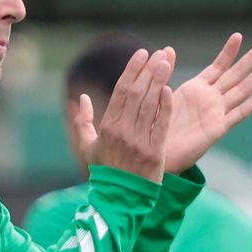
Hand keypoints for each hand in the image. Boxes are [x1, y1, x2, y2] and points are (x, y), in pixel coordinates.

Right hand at [75, 48, 174, 183]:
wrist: (119, 199)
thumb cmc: (103, 171)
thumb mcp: (87, 147)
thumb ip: (82, 122)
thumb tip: (82, 98)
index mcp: (107, 128)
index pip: (121, 92)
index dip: (132, 70)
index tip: (142, 53)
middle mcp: (123, 132)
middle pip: (136, 94)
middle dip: (148, 70)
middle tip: (159, 53)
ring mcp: (139, 142)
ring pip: (150, 105)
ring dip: (159, 81)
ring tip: (166, 63)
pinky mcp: (155, 152)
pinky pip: (162, 124)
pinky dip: (166, 106)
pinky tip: (170, 89)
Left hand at [163, 33, 251, 172]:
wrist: (155, 152)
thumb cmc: (156, 124)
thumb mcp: (159, 93)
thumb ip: (165, 72)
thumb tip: (167, 48)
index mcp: (196, 89)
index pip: (217, 66)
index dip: (228, 52)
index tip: (238, 35)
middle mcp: (210, 99)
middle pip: (235, 75)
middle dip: (251, 59)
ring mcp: (216, 113)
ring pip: (241, 90)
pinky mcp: (217, 129)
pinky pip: (238, 114)